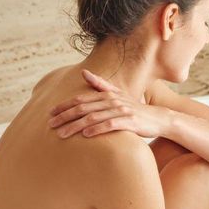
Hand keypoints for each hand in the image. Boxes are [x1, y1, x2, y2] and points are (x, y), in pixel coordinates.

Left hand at [47, 69, 171, 138]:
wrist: (158, 118)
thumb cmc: (135, 109)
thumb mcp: (118, 94)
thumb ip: (101, 85)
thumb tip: (84, 73)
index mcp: (108, 94)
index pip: (82, 99)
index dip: (65, 105)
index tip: (50, 113)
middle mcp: (114, 100)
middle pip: (84, 108)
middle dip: (65, 116)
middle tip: (51, 125)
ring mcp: (122, 111)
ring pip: (94, 117)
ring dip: (76, 126)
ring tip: (62, 134)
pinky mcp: (130, 122)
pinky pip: (111, 125)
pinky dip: (97, 129)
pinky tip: (86, 135)